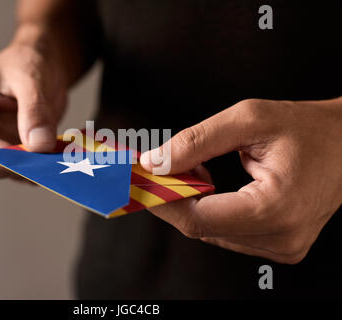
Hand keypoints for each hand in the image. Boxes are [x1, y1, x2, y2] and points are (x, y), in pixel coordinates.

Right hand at [0, 41, 66, 178]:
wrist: (40, 67)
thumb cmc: (27, 62)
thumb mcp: (31, 78)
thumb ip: (34, 110)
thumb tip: (39, 145)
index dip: (5, 158)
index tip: (35, 160)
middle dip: (25, 164)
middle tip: (58, 161)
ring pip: (9, 171)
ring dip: (37, 167)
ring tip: (66, 155)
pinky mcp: (4, 156)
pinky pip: (23, 170)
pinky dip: (43, 166)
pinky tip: (62, 156)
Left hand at [140, 98, 341, 263]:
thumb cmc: (305, 127)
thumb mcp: (248, 119)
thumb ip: (196, 142)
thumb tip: (154, 163)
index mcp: (275, 208)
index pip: (198, 218)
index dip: (162, 200)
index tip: (139, 181)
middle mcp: (281, 237)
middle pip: (201, 228)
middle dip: (173, 198)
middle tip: (160, 169)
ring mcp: (282, 246)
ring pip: (211, 232)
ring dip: (192, 203)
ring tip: (199, 171)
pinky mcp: (280, 245)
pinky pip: (227, 232)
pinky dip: (210, 210)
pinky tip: (215, 187)